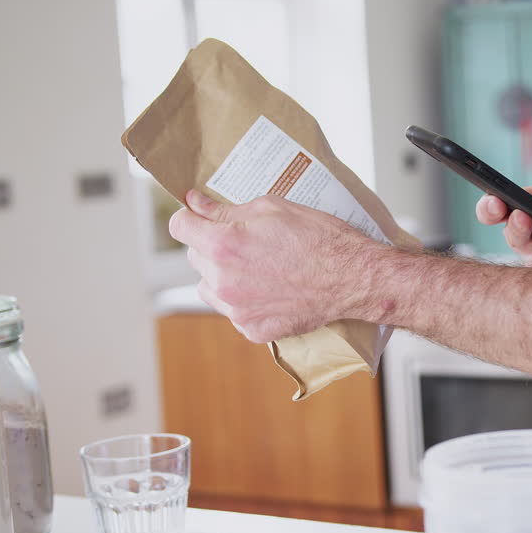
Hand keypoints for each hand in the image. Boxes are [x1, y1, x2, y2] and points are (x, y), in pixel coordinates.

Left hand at [169, 190, 375, 342]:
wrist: (352, 278)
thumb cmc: (318, 238)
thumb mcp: (272, 208)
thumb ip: (226, 209)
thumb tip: (195, 204)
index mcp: (223, 245)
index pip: (179, 226)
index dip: (191, 216)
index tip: (200, 216)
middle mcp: (222, 280)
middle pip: (195, 256)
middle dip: (213, 245)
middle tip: (246, 241)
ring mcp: (236, 309)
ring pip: (209, 286)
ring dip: (223, 275)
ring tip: (257, 267)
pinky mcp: (251, 329)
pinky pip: (232, 310)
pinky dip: (244, 300)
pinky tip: (270, 288)